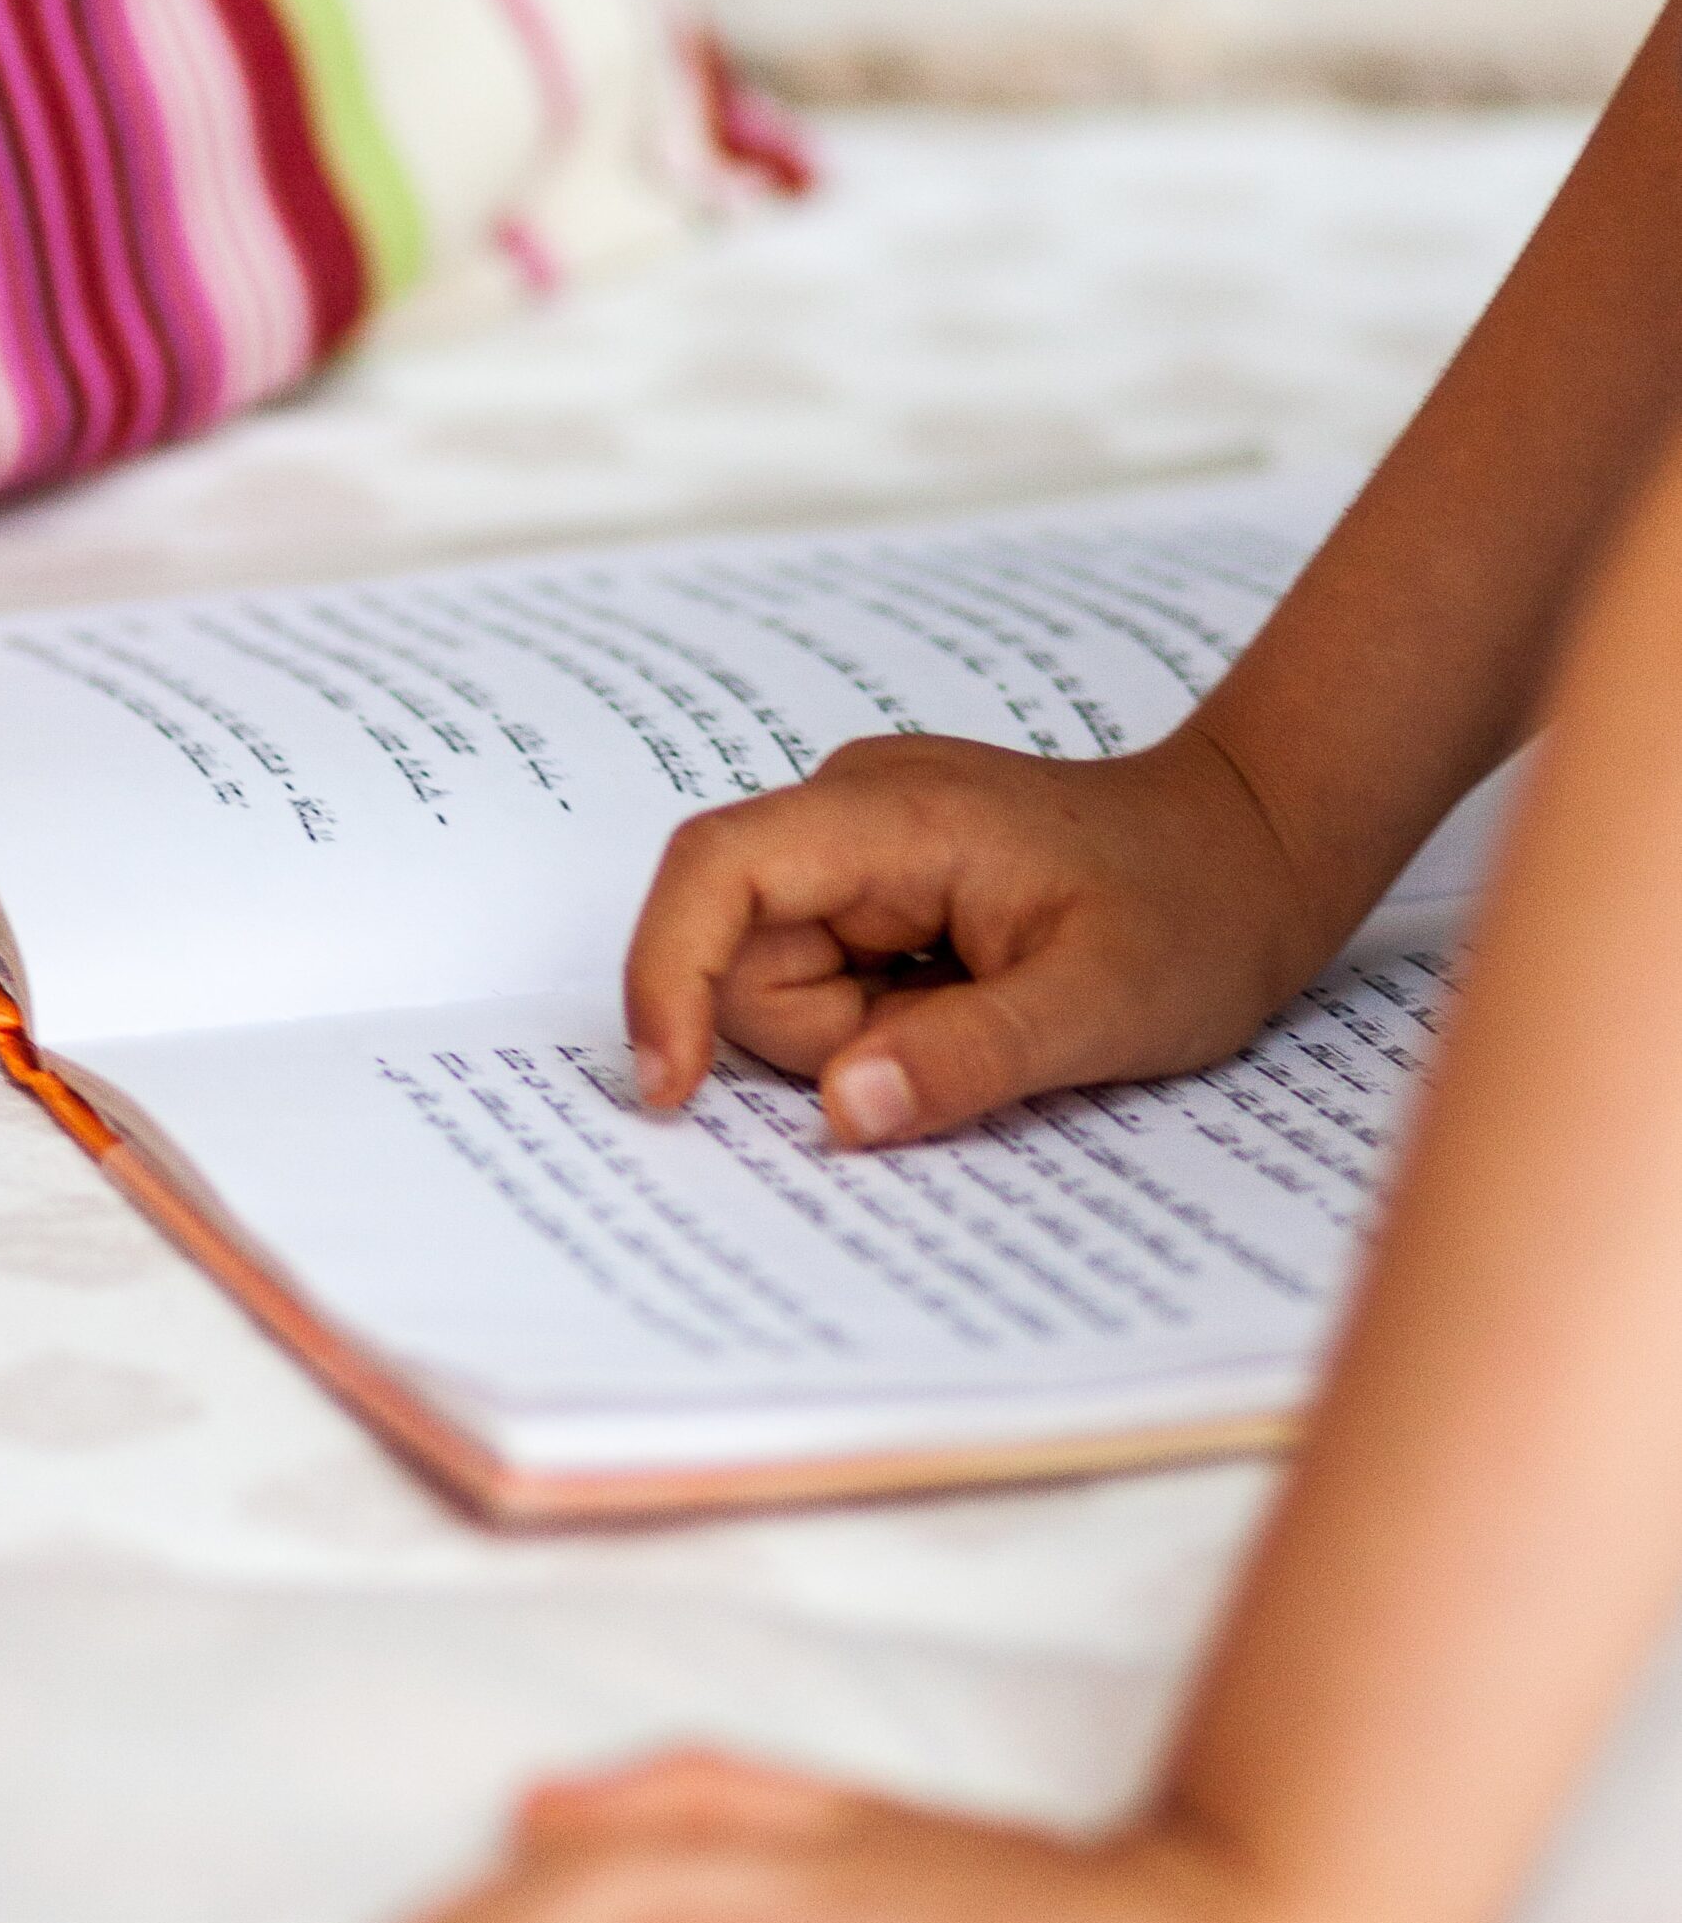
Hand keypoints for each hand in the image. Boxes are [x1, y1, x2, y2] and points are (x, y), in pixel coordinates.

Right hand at [624, 722, 1326, 1146]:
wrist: (1253, 849)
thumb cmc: (1197, 910)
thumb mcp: (1105, 1006)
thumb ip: (970, 1057)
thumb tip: (840, 1112)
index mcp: (893, 814)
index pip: (716, 871)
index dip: (668, 978)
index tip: (672, 1092)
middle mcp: (853, 811)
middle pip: (744, 955)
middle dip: (831, 1038)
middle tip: (966, 1036)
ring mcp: (860, 847)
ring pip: (781, 983)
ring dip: (866, 1036)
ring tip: (986, 1014)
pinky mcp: (875, 884)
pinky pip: (826, 981)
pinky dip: (883, 1022)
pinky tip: (973, 1001)